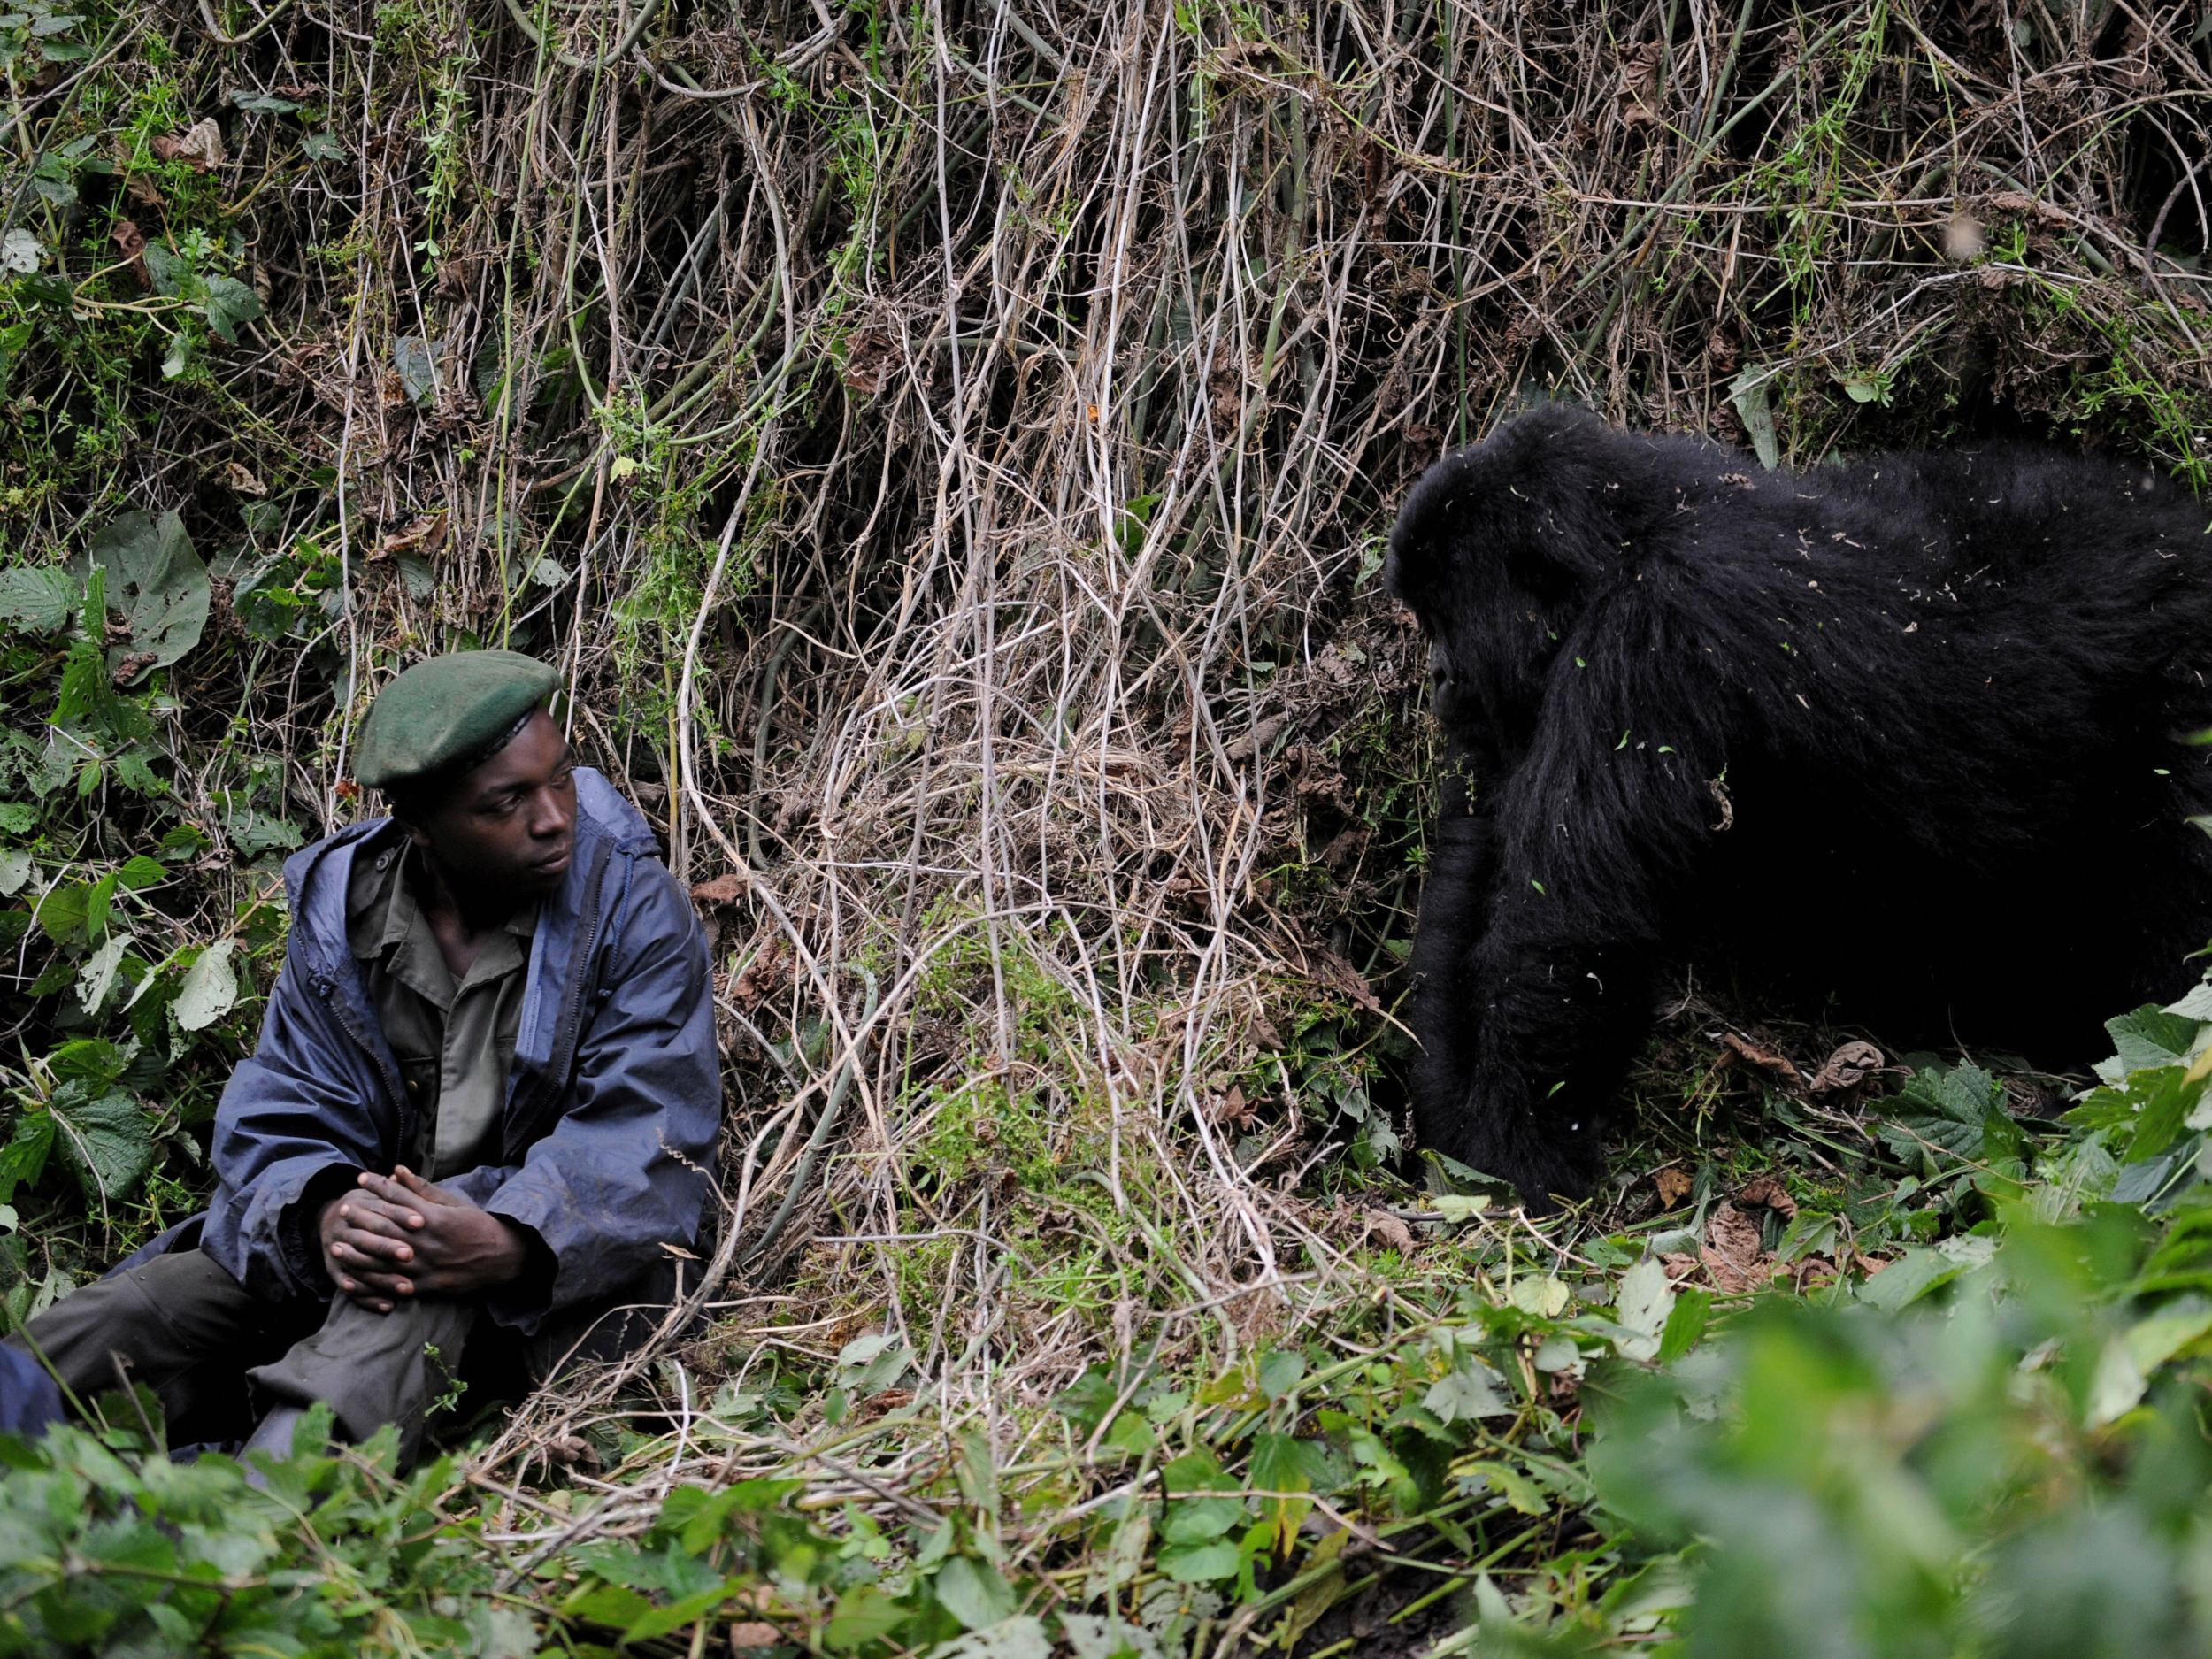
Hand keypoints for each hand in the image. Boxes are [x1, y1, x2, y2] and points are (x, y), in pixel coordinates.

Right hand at [317, 1185, 426, 1313]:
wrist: (330, 1220)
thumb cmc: (367, 1205)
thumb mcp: (376, 1193)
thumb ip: (393, 1188)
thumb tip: (400, 1171)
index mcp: (359, 1206)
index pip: (381, 1209)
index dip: (401, 1214)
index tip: (422, 1221)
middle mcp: (345, 1229)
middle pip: (368, 1239)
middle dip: (389, 1248)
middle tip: (411, 1255)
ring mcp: (337, 1251)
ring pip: (360, 1267)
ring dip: (384, 1280)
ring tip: (408, 1289)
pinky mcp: (334, 1271)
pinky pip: (350, 1288)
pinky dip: (368, 1299)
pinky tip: (388, 1306)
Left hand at [346, 1166, 531, 1298]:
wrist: (503, 1259)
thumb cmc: (479, 1227)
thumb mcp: (455, 1203)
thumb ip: (423, 1189)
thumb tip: (398, 1170)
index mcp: (432, 1217)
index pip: (397, 1196)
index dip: (377, 1186)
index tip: (360, 1178)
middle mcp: (424, 1241)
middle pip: (383, 1226)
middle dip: (360, 1217)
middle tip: (343, 1209)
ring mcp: (422, 1266)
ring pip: (381, 1259)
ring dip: (356, 1252)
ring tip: (338, 1245)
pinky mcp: (424, 1287)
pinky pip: (391, 1286)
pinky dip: (370, 1284)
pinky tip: (354, 1280)